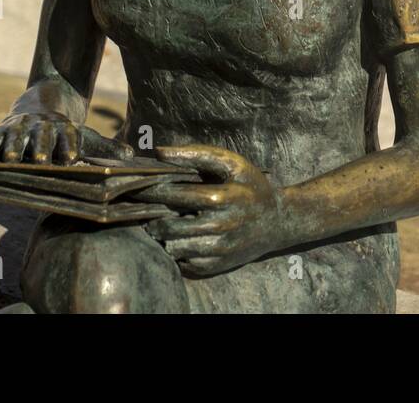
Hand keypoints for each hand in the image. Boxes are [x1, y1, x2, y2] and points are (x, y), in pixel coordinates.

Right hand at [0, 113, 132, 163]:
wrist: (38, 108)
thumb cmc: (63, 134)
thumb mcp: (86, 138)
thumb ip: (105, 148)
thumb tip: (131, 156)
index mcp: (62, 129)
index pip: (67, 137)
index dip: (69, 146)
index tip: (70, 158)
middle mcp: (39, 127)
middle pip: (40, 136)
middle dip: (40, 147)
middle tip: (40, 161)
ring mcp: (16, 127)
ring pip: (13, 136)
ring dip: (12, 147)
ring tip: (10, 160)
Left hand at [137, 145, 284, 276]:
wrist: (278, 221)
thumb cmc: (251, 186)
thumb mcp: (232, 163)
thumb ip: (197, 154)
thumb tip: (159, 152)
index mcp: (221, 198)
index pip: (173, 195)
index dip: (152, 190)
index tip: (140, 187)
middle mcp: (220, 226)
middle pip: (168, 225)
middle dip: (153, 216)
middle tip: (148, 208)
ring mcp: (218, 249)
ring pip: (172, 246)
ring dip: (164, 235)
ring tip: (164, 223)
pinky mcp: (216, 266)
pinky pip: (183, 262)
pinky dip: (177, 250)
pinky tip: (182, 237)